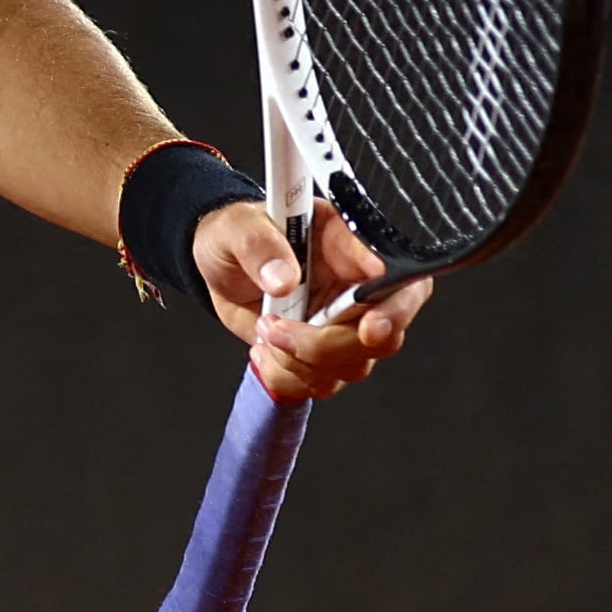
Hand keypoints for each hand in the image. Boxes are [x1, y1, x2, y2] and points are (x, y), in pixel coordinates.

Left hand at [194, 199, 429, 402]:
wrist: (219, 266)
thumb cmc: (236, 236)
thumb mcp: (235, 228)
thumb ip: (258, 246)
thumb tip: (283, 278)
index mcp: (346, 243)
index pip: (392, 275)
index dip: (392, 307)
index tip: (370, 327)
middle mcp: (356, 286)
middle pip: (383, 336)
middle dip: (328, 346)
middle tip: (276, 329)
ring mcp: (343, 323)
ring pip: (354, 366)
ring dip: (300, 363)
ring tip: (264, 329)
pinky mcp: (323, 353)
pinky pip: (321, 384)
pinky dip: (286, 378)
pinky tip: (262, 351)